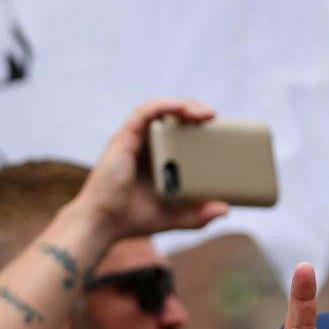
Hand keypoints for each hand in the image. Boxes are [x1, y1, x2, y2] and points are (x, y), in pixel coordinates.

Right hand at [75, 98, 228, 241]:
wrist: (103, 223)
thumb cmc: (133, 219)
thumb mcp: (175, 217)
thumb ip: (198, 215)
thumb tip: (226, 209)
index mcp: (157, 159)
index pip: (179, 133)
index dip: (198, 127)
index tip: (221, 132)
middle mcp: (146, 146)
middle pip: (172, 117)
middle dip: (195, 112)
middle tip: (216, 119)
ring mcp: (135, 140)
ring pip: (161, 109)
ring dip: (185, 105)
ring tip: (206, 113)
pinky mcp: (125, 137)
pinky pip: (146, 112)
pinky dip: (165, 105)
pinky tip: (182, 108)